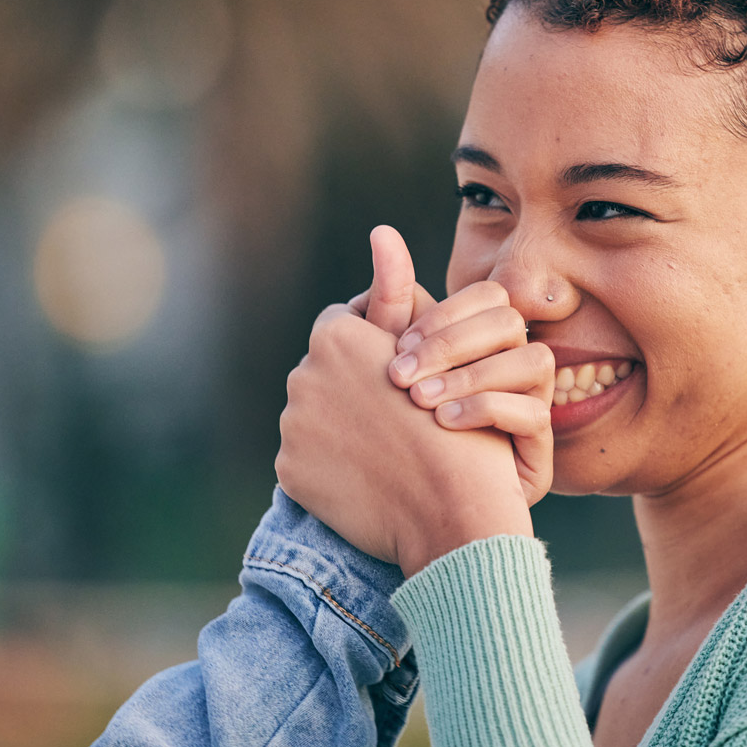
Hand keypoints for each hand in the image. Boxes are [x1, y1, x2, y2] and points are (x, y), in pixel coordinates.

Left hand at [277, 231, 532, 574]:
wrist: (451, 516)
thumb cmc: (457, 428)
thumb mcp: (430, 354)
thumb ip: (397, 295)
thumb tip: (380, 230)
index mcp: (335, 338)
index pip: (348, 323)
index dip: (382, 345)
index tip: (409, 373)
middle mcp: (302, 375)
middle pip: (329, 369)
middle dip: (361, 386)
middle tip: (404, 412)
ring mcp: (291, 426)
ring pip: (318, 414)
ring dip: (348, 425)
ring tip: (391, 447)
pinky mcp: (289, 472)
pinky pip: (308, 458)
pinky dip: (334, 463)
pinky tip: (370, 475)